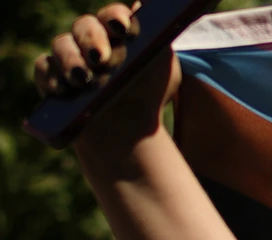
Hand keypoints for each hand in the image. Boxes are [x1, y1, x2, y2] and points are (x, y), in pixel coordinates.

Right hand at [33, 3, 181, 153]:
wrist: (131, 128)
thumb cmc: (148, 91)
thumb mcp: (161, 63)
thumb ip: (157, 36)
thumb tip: (145, 4)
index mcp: (117, 32)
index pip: (113, 16)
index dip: (115, 18)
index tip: (123, 29)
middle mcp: (90, 39)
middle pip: (84, 26)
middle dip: (91, 40)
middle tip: (100, 59)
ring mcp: (68, 57)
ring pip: (61, 45)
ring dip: (70, 60)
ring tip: (82, 78)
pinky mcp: (51, 77)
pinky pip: (43, 70)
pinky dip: (51, 78)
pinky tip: (63, 90)